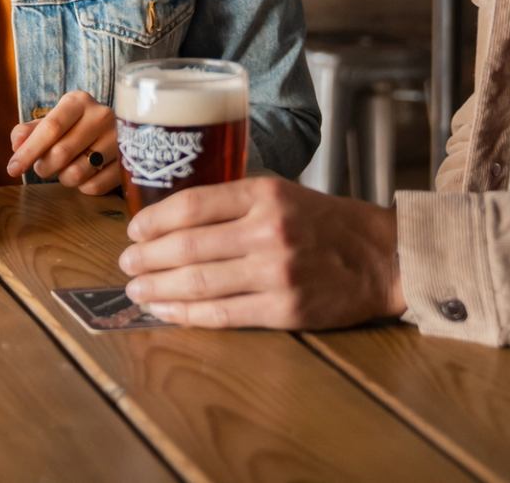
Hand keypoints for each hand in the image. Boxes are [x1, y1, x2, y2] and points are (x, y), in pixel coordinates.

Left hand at [6, 90, 123, 194]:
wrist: (114, 132)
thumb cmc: (73, 128)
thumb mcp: (51, 122)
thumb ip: (28, 132)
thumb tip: (16, 145)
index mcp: (79, 101)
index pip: (50, 128)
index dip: (28, 152)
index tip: (12, 169)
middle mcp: (101, 115)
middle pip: (61, 153)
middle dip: (44, 167)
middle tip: (42, 168)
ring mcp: (118, 139)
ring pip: (77, 173)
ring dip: (64, 178)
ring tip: (66, 169)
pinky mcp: (127, 162)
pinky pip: (94, 187)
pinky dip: (83, 187)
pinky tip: (85, 175)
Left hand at [116, 176, 405, 328]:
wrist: (383, 257)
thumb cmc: (327, 223)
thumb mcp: (283, 193)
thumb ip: (235, 201)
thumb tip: (174, 218)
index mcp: (264, 193)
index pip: (192, 205)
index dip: (153, 221)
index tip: (133, 232)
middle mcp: (268, 230)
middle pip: (187, 246)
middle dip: (147, 258)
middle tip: (126, 265)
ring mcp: (276, 272)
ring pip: (198, 282)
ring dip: (159, 289)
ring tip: (137, 290)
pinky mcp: (284, 308)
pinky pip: (222, 314)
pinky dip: (187, 314)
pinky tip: (167, 312)